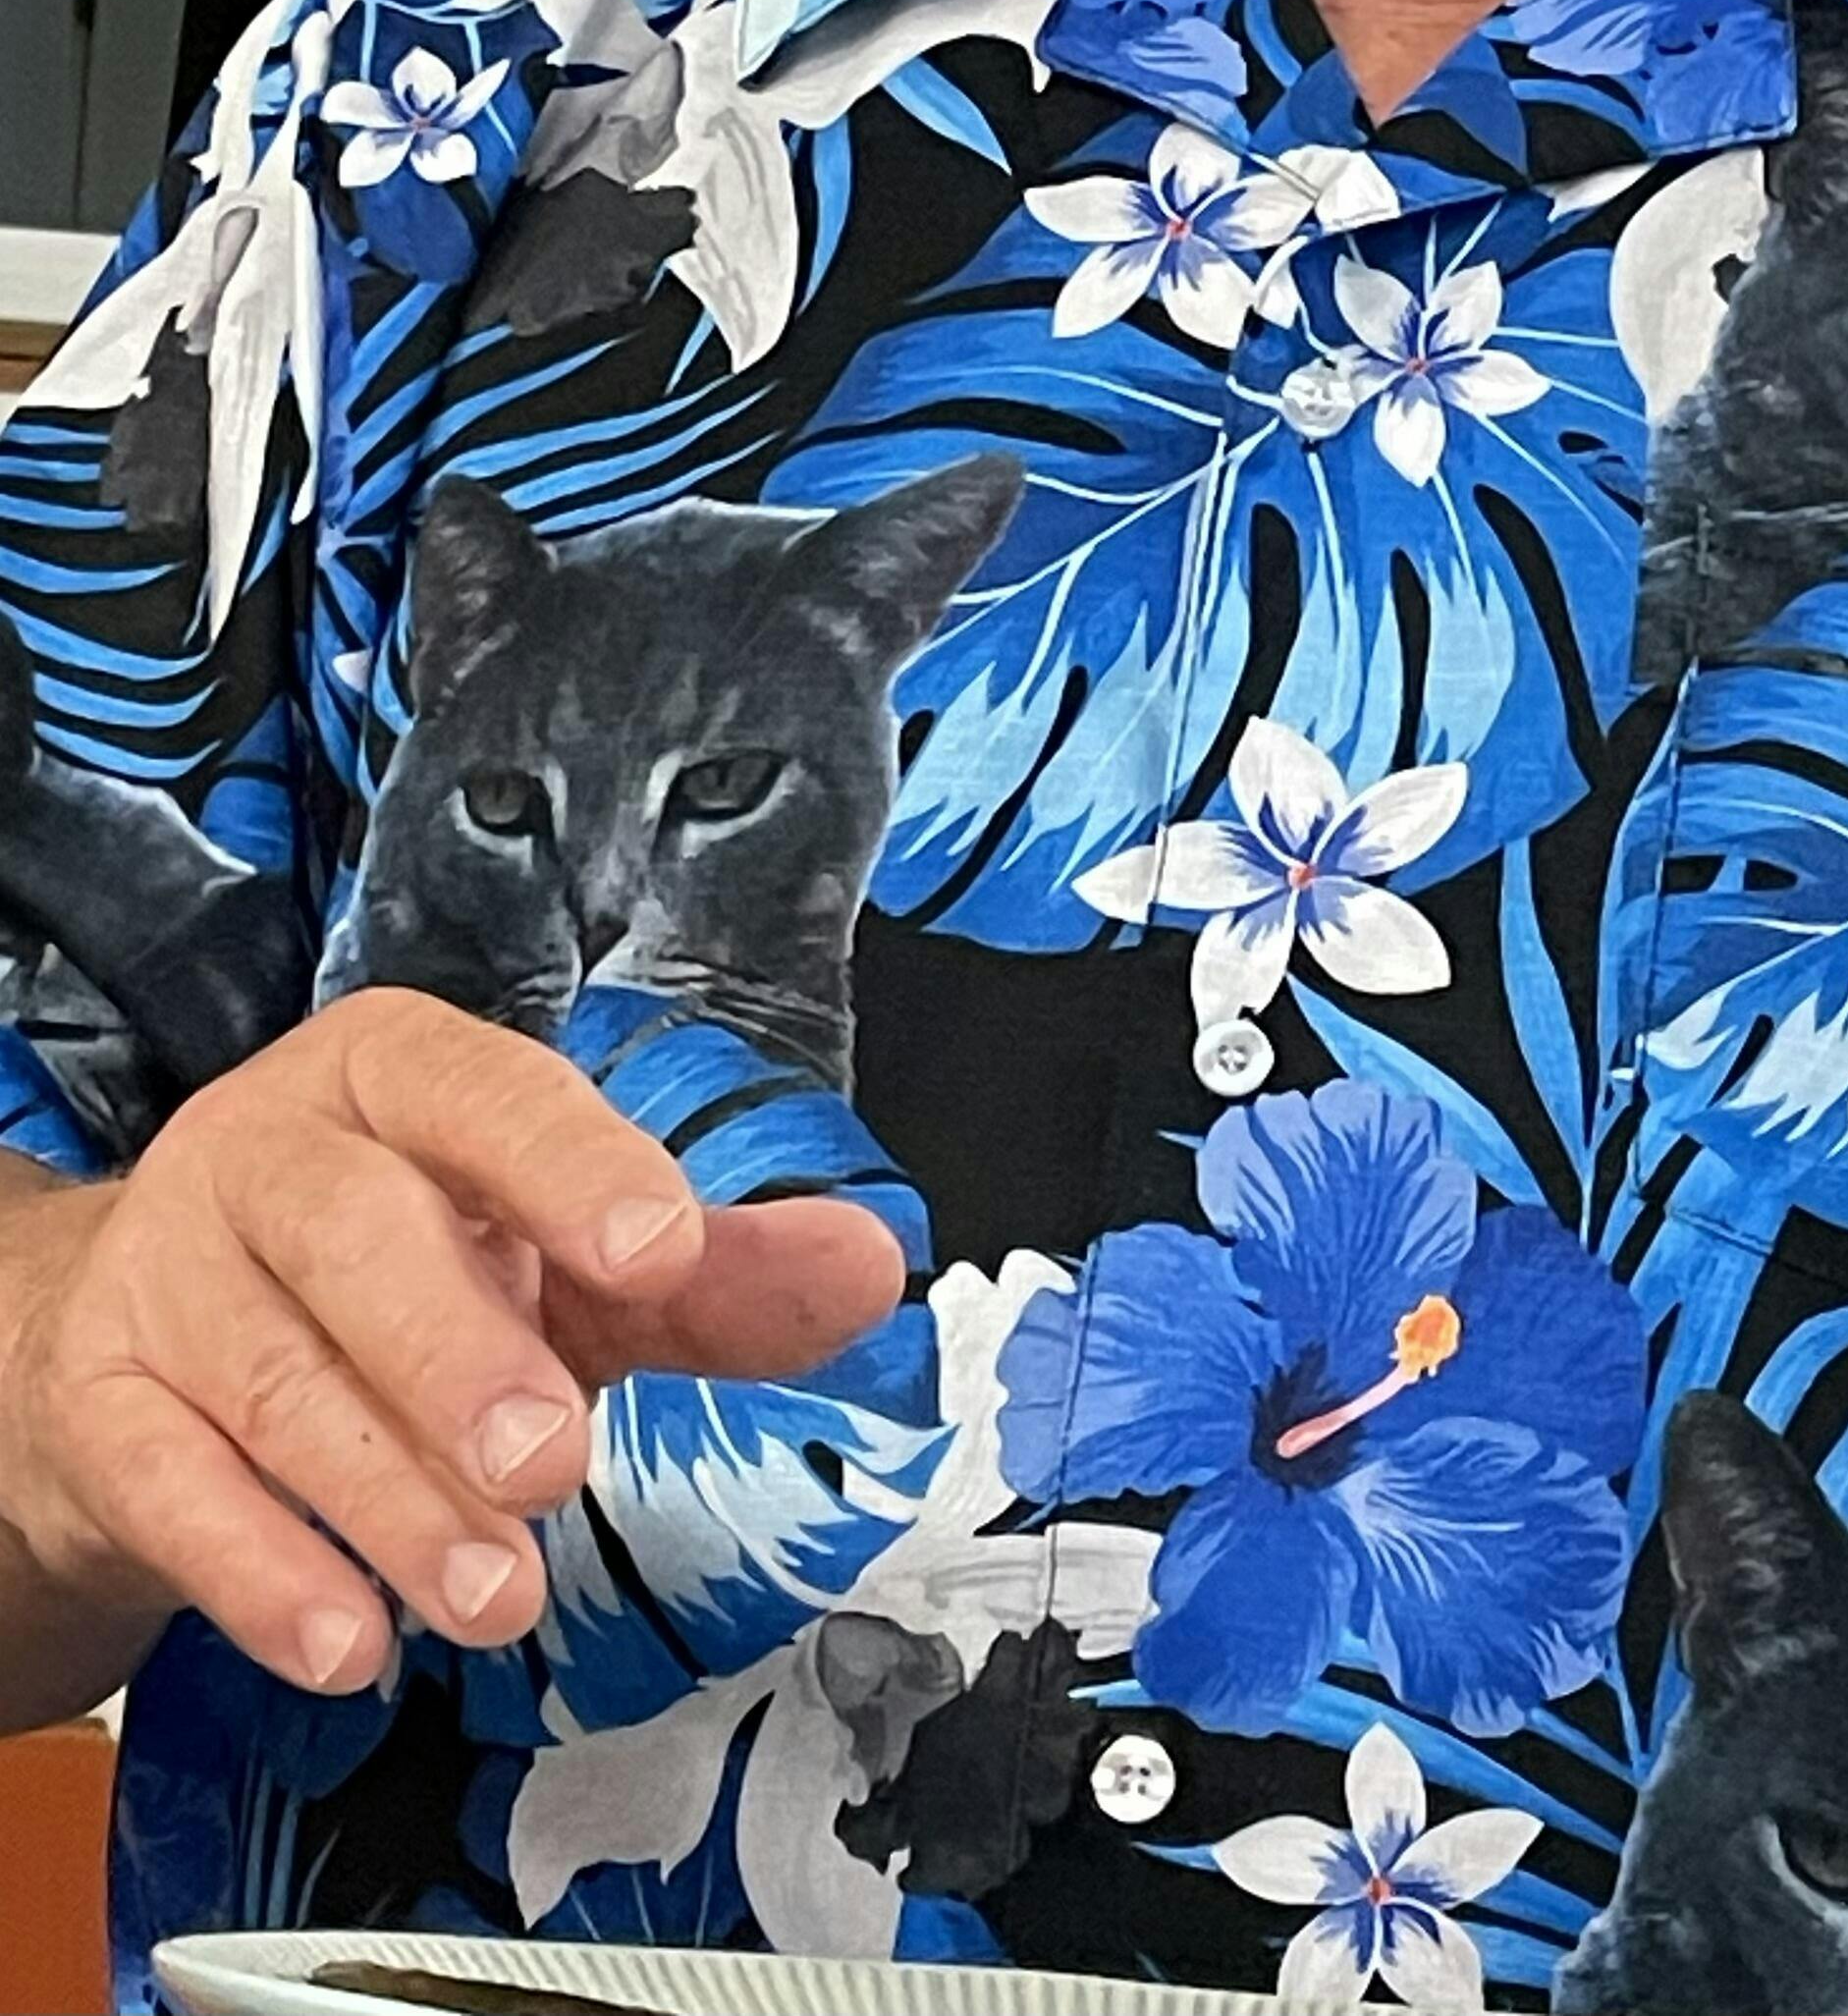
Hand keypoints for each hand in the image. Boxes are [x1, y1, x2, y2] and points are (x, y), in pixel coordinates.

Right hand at [0, 989, 904, 1695]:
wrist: (152, 1338)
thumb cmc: (407, 1274)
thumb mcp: (567, 1260)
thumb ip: (715, 1274)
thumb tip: (867, 1267)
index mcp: (404, 1081)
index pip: (485, 1094)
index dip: (569, 1164)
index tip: (661, 1244)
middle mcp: (271, 1154)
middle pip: (358, 1235)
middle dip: (462, 1356)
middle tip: (553, 1459)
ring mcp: (171, 1276)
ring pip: (278, 1382)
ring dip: (393, 1502)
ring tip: (496, 1597)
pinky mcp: (101, 1404)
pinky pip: (171, 1488)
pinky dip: (263, 1574)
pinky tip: (351, 1644)